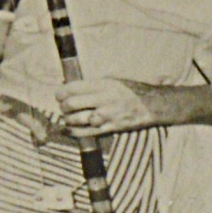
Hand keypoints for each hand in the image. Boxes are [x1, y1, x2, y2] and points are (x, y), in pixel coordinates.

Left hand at [54, 76, 184, 139]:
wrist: (153, 105)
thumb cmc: (132, 90)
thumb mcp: (114, 80)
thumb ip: (95, 84)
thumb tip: (73, 86)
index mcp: (105, 84)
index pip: (75, 88)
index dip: (62, 92)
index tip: (59, 94)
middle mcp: (104, 99)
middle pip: (73, 104)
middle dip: (63, 106)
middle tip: (63, 106)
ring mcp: (107, 115)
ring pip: (78, 119)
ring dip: (68, 119)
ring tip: (67, 117)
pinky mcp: (111, 128)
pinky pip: (87, 132)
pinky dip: (74, 132)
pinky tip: (67, 129)